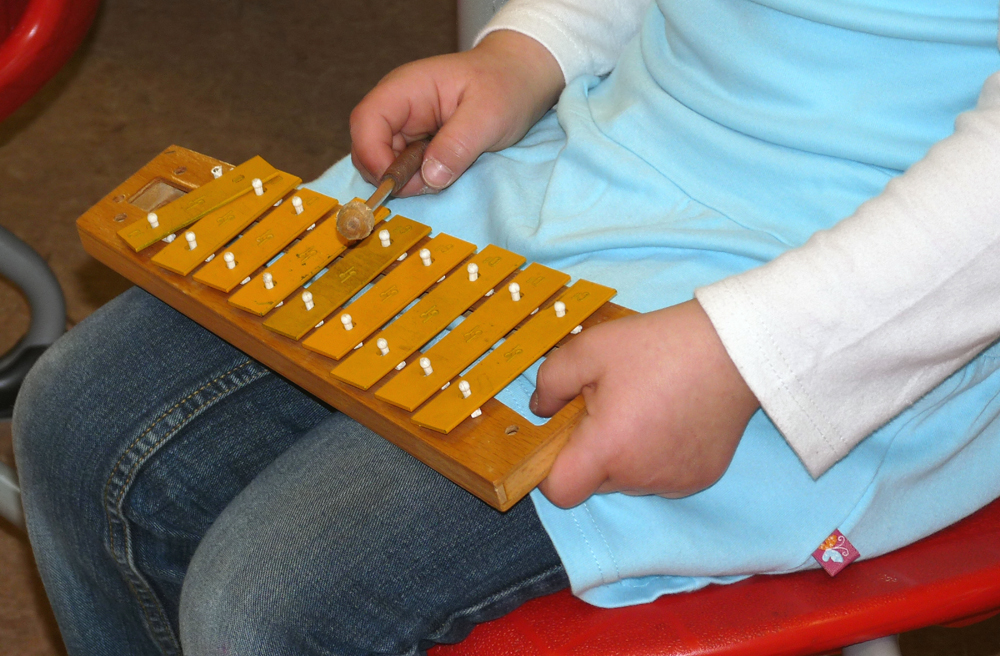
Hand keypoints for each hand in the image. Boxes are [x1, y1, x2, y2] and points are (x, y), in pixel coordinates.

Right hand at [350, 30, 563, 195]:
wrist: (520, 80)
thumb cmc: (505, 86)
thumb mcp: (489, 115)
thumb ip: (458, 145)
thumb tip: (428, 177)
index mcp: (406, 89)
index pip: (366, 122)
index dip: (372, 156)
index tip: (399, 184)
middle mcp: (398, 108)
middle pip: (368, 148)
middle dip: (392, 175)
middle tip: (430, 184)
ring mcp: (406, 127)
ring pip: (385, 164)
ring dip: (408, 181)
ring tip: (446, 175)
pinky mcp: (418, 145)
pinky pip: (405, 169)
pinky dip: (420, 181)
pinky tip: (446, 174)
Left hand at [531, 300, 759, 507]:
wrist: (732, 349)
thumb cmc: (658, 346)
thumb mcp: (589, 349)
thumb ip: (550, 381)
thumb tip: (540, 409)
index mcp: (608, 448)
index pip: (561, 491)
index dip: (550, 469)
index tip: (560, 438)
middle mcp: (639, 476)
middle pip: (594, 482)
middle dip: (591, 451)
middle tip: (607, 405)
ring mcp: (673, 482)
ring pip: (628, 479)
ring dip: (625, 453)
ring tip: (644, 406)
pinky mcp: (700, 477)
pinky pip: (661, 475)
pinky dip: (657, 454)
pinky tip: (670, 418)